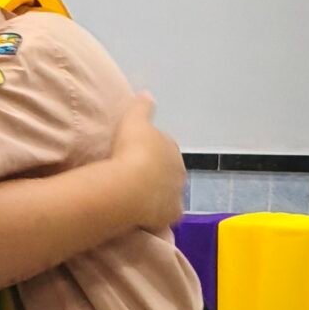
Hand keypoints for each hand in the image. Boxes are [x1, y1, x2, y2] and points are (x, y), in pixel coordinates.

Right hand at [115, 92, 185, 230]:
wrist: (129, 186)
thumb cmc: (130, 150)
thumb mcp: (133, 120)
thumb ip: (142, 107)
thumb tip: (147, 93)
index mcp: (171, 147)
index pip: (164, 147)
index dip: (150, 152)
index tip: (135, 156)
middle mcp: (180, 170)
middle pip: (169, 172)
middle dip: (156, 174)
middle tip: (135, 178)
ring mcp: (176, 194)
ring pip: (168, 194)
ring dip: (157, 195)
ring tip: (137, 198)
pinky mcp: (170, 216)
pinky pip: (164, 215)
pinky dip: (156, 215)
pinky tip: (143, 216)